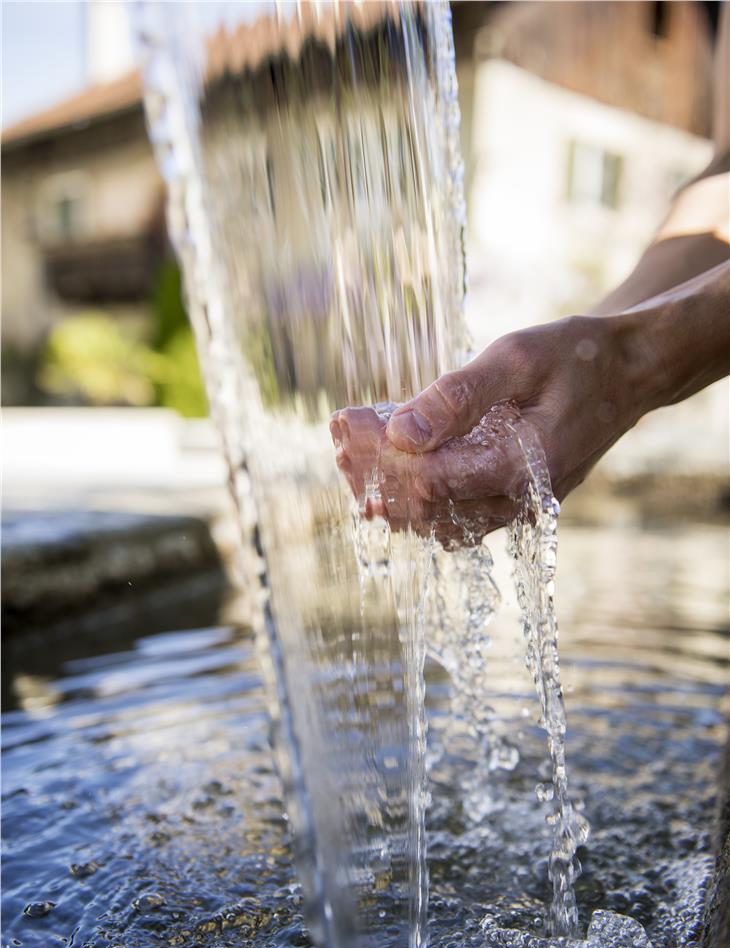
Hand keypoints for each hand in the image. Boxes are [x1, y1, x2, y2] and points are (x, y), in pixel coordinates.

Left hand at [331, 312, 645, 539]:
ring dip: (389, 495)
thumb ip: (458, 396)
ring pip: (438, 523)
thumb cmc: (577, 356)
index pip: (434, 483)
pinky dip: (416, 498)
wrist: (630, 371)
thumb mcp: (518, 357)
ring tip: (347, 457)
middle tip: (336, 442)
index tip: (342, 424)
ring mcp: (519, 509)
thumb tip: (400, 434)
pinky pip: (455, 517)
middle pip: (428, 511)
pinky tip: (385, 473)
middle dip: (374, 477)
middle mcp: (521, 502)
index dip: (381, 459)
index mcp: (526, 468)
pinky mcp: (512, 503)